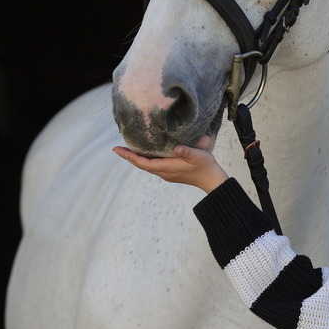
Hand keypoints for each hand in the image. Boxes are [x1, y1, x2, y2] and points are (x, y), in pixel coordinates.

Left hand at [114, 144, 228, 192]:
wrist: (211, 180)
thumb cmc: (205, 166)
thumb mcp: (198, 156)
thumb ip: (187, 151)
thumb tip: (177, 149)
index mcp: (167, 168)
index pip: (143, 163)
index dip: (130, 156)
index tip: (118, 150)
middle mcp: (163, 172)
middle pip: (141, 165)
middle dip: (129, 157)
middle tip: (117, 149)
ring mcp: (166, 173)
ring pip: (146, 166)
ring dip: (136, 158)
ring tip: (127, 150)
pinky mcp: (170, 172)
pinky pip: (152, 166)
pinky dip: (144, 159)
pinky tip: (144, 153)